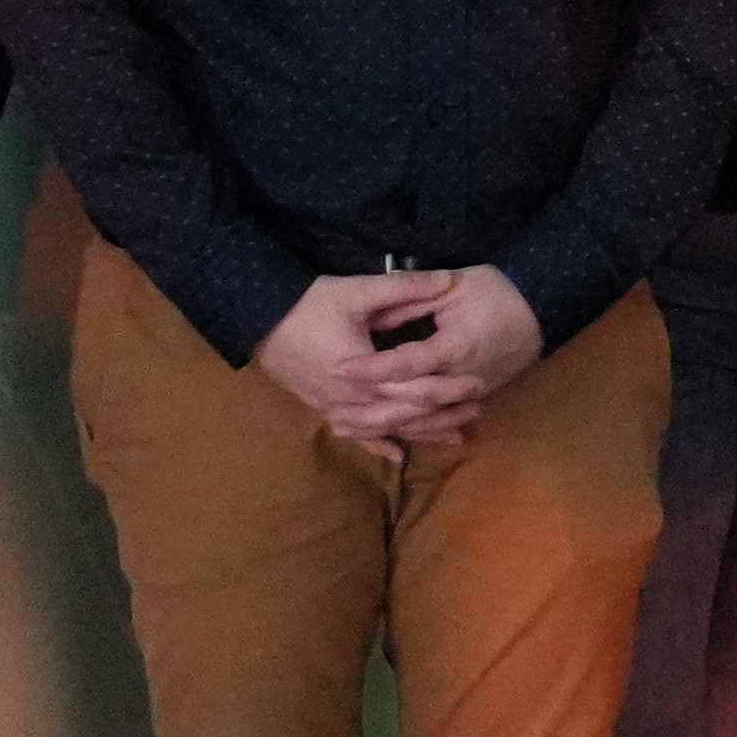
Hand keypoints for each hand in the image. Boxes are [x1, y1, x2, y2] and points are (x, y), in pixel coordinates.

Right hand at [258, 266, 543, 447]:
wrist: (258, 319)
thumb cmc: (309, 303)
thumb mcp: (358, 292)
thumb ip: (406, 287)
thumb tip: (449, 280)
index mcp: (364, 373)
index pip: (417, 387)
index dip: (450, 387)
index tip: (478, 382)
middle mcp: (352, 399)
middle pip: (407, 415)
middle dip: (443, 414)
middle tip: (477, 410)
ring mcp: (336, 408)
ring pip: (386, 430)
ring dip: (420, 432)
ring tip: (454, 434)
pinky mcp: (323, 408)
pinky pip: (356, 433)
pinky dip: (380, 444)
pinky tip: (399, 456)